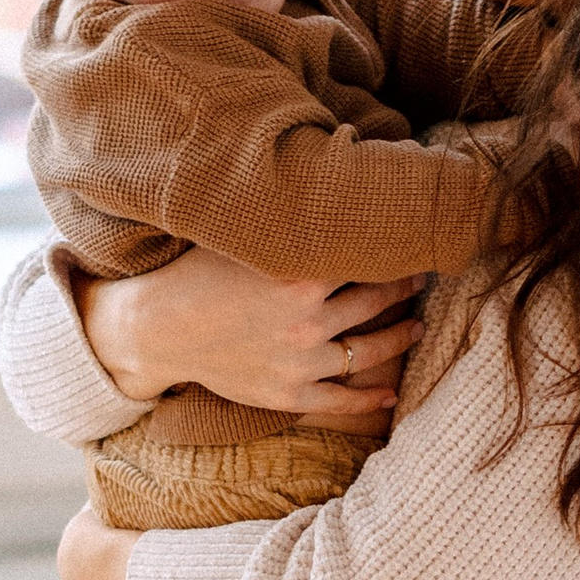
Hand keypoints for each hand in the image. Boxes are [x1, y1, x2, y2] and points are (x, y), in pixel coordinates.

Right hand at [76, 249, 422, 420]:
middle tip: (421, 277)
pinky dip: (370, 398)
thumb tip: (324, 180)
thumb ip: (287, 224)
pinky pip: (342, 399)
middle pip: (376, 300)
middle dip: (403, 287)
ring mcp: (301, 361)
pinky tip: (390, 395)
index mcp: (300, 276)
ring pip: (370, 350)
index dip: (392, 248)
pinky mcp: (289, 394)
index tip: (410, 239)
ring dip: (401, 337)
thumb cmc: (197, 274)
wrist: (157, 331)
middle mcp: (307, 320)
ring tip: (419, 326)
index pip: (366, 259)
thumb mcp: (243, 240)